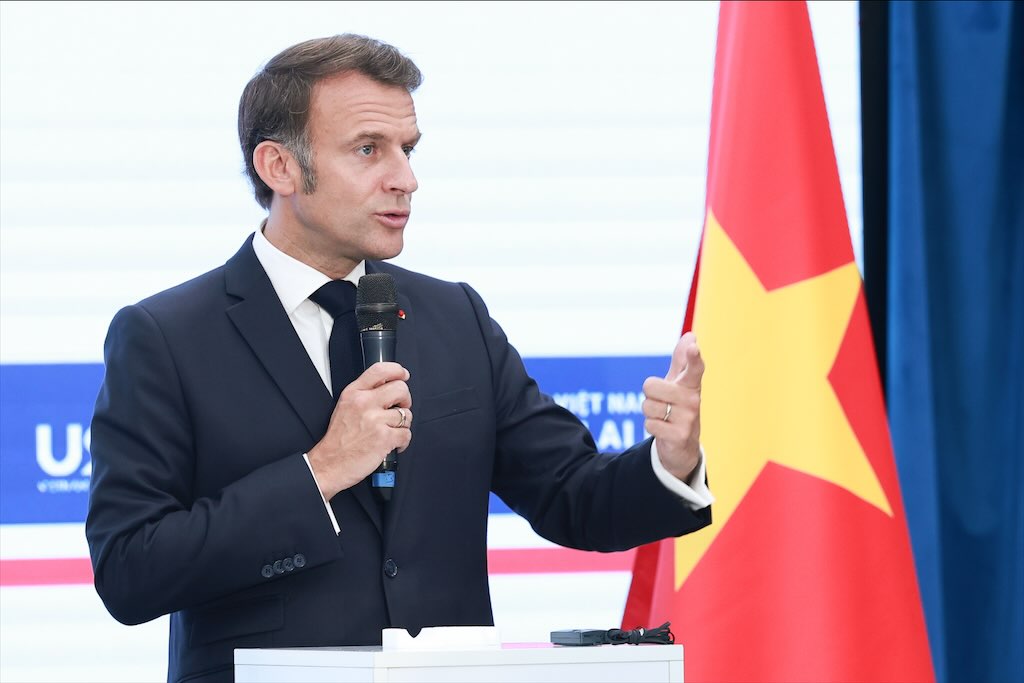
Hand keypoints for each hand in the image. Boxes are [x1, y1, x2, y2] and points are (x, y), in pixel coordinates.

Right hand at [307, 362, 412, 499]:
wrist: (329, 464)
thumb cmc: (337, 440)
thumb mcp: (344, 408)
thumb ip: (363, 395)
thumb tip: (386, 387)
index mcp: (354, 393)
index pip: (380, 370)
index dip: (397, 370)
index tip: (403, 375)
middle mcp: (364, 403)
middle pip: (401, 389)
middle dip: (406, 400)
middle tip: (399, 409)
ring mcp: (375, 420)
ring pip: (406, 414)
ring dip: (403, 425)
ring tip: (392, 431)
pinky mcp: (384, 438)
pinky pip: (406, 434)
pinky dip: (403, 442)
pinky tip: (392, 444)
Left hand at [642, 332, 703, 480]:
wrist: (683, 446)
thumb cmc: (678, 407)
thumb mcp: (679, 383)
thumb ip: (682, 360)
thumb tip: (691, 336)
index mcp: (691, 384)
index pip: (694, 367)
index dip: (692, 357)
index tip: (694, 348)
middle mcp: (692, 400)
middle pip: (650, 386)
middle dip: (649, 396)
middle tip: (663, 403)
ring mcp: (688, 418)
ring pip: (648, 407)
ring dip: (650, 413)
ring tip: (664, 418)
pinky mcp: (680, 435)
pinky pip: (649, 424)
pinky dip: (652, 427)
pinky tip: (664, 430)